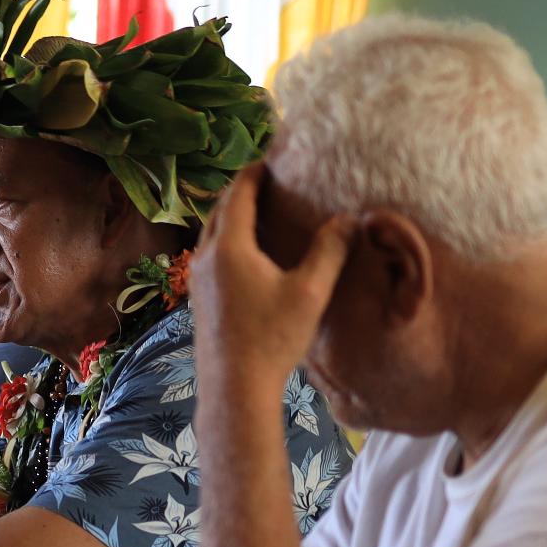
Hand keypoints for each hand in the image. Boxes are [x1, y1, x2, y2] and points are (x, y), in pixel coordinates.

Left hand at [193, 161, 351, 388]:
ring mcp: (196, 279)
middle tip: (267, 179)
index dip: (255, 172)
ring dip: (231, 216)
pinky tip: (246, 254)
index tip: (272, 159)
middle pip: (220, 209)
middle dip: (242, 190)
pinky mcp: (198, 299)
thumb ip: (330, 250)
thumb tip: (350, 219)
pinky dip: (226, 240)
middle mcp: (204, 257)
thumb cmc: (272, 338)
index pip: (238, 193)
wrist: (234, 387)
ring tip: (259, 211)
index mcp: (229, 247)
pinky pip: (209, 255)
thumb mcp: (310, 292)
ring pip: (211, 233)